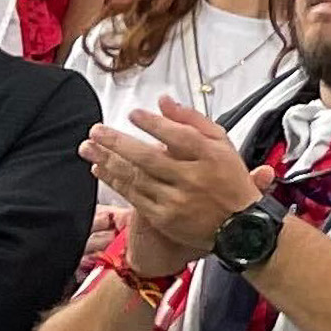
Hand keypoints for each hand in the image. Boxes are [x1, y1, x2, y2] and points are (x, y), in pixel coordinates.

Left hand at [85, 102, 267, 267]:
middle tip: (96, 131)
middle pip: (150, 157)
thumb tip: (164, 102)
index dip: (153, 125)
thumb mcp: (222, 145)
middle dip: (118, 143)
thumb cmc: (231, 182)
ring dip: (109, 161)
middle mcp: (194, 178)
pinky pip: (134, 196)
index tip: (134, 114)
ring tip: (89, 148)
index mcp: (212, 157)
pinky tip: (101, 170)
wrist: (241, 228)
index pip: (179, 136)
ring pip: (137, 178)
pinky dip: (115, 182)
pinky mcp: (165, 217)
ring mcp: (178, 200)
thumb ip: (193, 121)